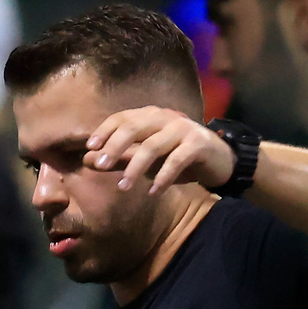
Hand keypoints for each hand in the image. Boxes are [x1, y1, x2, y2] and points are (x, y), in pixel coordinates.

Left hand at [85, 107, 234, 194]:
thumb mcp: (147, 159)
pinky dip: (163, 177)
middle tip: (100, 165)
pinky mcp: (198, 143)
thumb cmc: (178, 157)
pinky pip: (176, 161)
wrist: (219, 160)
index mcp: (151, 116)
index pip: (123, 117)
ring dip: (135, 168)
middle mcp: (165, 117)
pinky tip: (153, 192)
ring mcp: (183, 129)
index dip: (105, 131)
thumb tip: (87, 160)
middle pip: (134, 127)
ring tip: (123, 187)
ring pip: (153, 146)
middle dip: (115, 146)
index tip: (89, 148)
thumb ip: (120, 158)